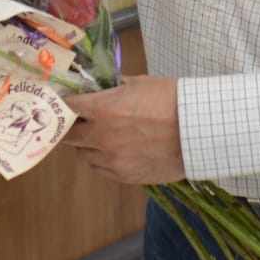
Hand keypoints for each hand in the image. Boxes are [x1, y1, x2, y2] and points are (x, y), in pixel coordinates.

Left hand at [67, 76, 185, 184]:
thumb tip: (99, 90)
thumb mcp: (138, 83)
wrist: (197, 130)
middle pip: (68, 137)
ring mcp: (113, 160)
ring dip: (86, 146)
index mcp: (102, 109)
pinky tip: (113, 152)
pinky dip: (101, 161)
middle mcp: (102, 137)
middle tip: (76, 123)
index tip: (63, 103)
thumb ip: (113, 89)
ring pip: (84, 156)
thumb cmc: (170, 100)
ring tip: (98, 138)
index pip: (67, 108)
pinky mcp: (125, 176)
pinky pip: (101, 170)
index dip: (63, 104)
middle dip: (70, 128)